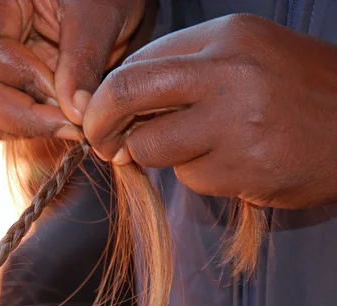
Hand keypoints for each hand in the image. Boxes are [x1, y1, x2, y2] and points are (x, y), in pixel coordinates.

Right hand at [0, 0, 145, 139]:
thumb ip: (83, 61)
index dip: (27, 81)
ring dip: (20, 129)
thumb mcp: (101, 15)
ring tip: (66, 126)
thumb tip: (73, 114)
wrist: (102, 0)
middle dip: (22, 118)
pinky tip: (55, 122)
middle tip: (69, 128)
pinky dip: (20, 129)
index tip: (68, 96)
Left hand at [84, 14, 336, 208]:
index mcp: (225, 36)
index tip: (104, 117)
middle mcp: (228, 72)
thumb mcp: (243, 58)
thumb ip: (182, 73)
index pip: (135, 64)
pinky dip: (202, 175)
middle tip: (103, 143)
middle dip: (99, 124)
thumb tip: (116, 105)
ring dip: (159, 157)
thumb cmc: (296, 90)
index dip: (107, 96)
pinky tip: (237, 163)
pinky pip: (192, 178)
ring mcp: (237, 122)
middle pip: (124, 94)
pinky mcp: (246, 168)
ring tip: (200, 150)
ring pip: (151, 147)